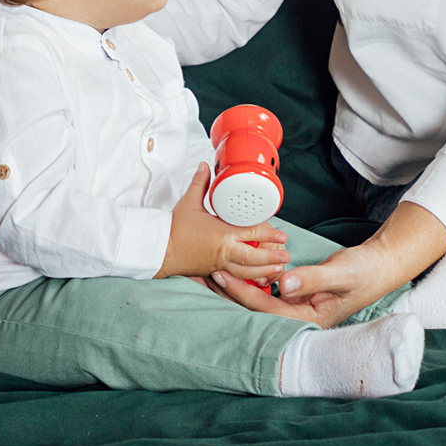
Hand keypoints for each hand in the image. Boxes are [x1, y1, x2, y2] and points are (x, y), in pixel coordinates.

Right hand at [160, 167, 289, 280]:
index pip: (251, 233)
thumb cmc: (173, 228)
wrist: (158, 250)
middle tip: (286, 254)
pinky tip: (258, 279)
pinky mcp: (213, 272)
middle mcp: (223, 251)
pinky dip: (248, 280)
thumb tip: (204, 166)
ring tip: (279, 268)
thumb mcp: (188, 202)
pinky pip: (235, 278)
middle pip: (253, 257)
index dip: (269, 234)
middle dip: (271, 257)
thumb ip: (200, 183)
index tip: (281, 234)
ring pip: (246, 272)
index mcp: (221, 233)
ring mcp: (218, 264)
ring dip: (264, 270)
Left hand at [216, 199, 445, 327]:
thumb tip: (284, 284)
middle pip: (255, 306)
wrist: (380, 266)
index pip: (266, 307)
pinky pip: (267, 287)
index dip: (242, 291)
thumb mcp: (342, 273)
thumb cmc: (365, 271)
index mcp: (308, 318)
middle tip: (201, 271)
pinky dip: (250, 275)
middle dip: (229, 290)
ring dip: (235, 283)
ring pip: (258, 297)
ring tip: (208, 269)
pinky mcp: (296, 294)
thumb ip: (314, 279)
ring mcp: (297, 306)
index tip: (220, 274)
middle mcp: (298, 315)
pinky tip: (235, 265)